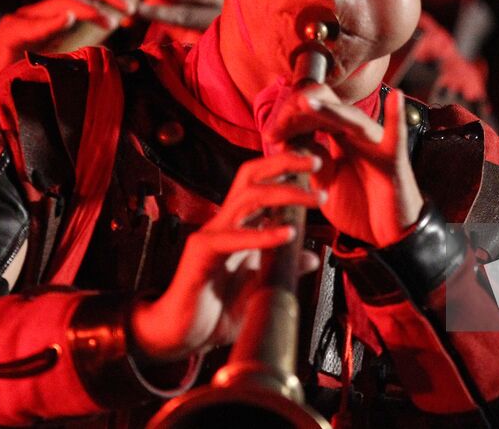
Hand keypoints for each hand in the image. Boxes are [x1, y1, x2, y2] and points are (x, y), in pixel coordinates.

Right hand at [0, 0, 141, 98]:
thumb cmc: (31, 80)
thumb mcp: (71, 67)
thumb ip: (96, 60)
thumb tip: (133, 64)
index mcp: (63, 16)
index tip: (138, 8)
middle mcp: (46, 11)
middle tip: (132, 7)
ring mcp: (27, 19)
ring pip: (62, 1)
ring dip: (89, 8)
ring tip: (111, 19)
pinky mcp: (8, 33)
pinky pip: (32, 24)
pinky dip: (50, 20)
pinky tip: (66, 18)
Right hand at [129, 151, 323, 360]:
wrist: (182, 335)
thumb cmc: (218, 309)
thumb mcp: (262, 286)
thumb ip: (284, 268)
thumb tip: (313, 257)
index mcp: (239, 225)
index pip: (261, 182)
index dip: (286, 168)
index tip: (317, 165)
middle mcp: (225, 222)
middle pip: (251, 176)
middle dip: (284, 163)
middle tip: (316, 163)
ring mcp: (211, 235)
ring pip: (247, 198)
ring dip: (285, 194)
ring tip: (315, 199)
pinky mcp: (200, 254)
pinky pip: (232, 238)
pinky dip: (261, 235)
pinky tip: (287, 235)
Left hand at [265, 86, 421, 246]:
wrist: (387, 234)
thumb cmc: (359, 206)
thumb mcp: (324, 184)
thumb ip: (309, 163)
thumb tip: (286, 145)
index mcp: (339, 138)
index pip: (313, 116)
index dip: (290, 119)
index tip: (269, 133)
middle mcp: (357, 135)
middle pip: (328, 110)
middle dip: (299, 114)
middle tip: (276, 127)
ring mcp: (376, 143)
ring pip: (351, 119)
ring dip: (329, 110)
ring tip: (306, 102)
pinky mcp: (393, 158)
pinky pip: (397, 135)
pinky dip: (396, 116)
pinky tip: (396, 96)